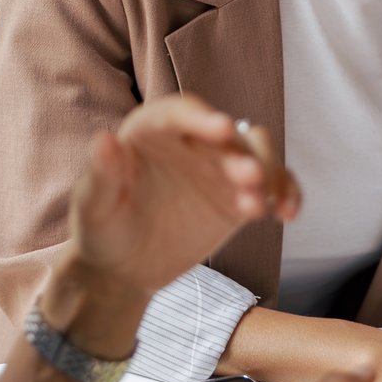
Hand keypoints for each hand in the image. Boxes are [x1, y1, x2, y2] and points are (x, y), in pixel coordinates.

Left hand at [65, 95, 300, 301]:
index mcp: (152, 131)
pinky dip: (286, 193)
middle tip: (252, 179)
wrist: (123, 268)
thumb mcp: (93, 207)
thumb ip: (102, 175)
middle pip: (227, 135)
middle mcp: (191, 141)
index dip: (202, 118)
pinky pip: (273, 184)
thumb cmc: (101, 230)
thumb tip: (104, 140)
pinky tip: (288, 213)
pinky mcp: (238, 196)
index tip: (223, 128)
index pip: (180, 113)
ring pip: (257, 153)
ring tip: (266, 206)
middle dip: (243, 154)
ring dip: (270, 173)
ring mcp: (218, 168)